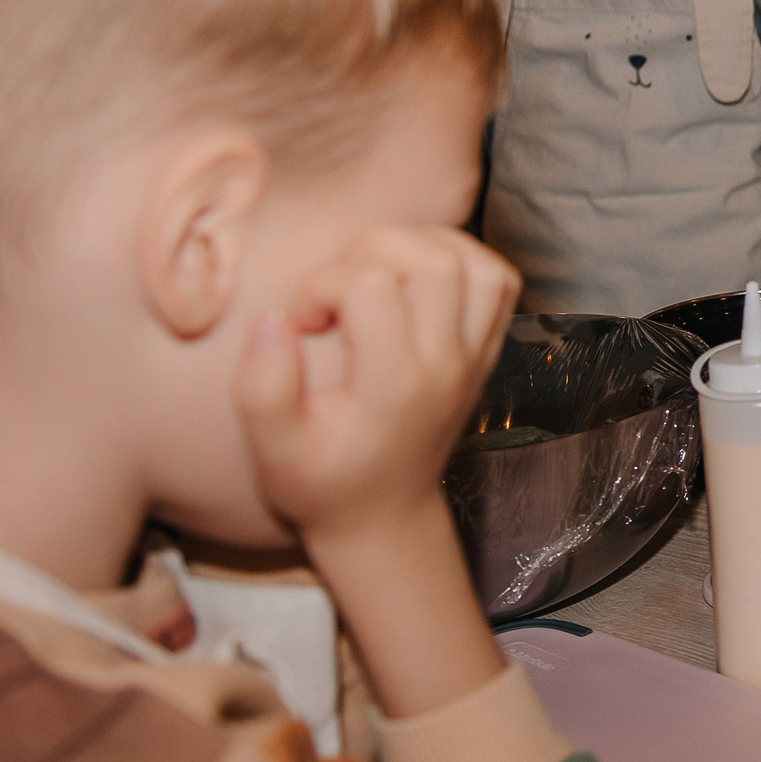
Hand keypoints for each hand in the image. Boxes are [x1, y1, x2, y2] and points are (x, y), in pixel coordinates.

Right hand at [235, 226, 517, 549]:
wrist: (383, 515)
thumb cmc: (321, 482)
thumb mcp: (272, 450)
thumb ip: (262, 386)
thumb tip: (274, 318)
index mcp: (394, 384)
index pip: (371, 284)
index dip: (322, 285)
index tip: (303, 322)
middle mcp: (446, 364)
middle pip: (431, 260)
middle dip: (369, 251)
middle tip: (337, 291)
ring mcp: (474, 357)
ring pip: (473, 262)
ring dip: (419, 245)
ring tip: (375, 274)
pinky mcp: (486, 351)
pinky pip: (498, 281)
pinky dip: (460, 259)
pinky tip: (414, 278)